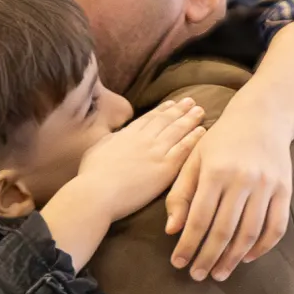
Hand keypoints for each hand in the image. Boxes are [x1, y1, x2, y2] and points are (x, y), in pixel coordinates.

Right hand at [77, 98, 205, 219]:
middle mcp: (143, 139)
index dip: (161, 110)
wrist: (97, 192)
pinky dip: (193, 138)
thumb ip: (109, 141)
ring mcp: (155, 152)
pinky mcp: (165, 168)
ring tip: (200, 111)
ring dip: (190, 119)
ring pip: (177, 130)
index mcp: (126, 135)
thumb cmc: (91, 176)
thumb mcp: (96, 150)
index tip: (171, 103)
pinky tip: (202, 131)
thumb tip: (114, 137)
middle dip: (179, 109)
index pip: (148, 119)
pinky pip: (183, 149)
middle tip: (191, 101)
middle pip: (165, 120)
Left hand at [165, 111, 291, 281]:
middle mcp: (243, 179)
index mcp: (216, 171)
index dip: (188, 244)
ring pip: (250, 233)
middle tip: (197, 276)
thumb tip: (172, 231)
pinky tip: (246, 258)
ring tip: (219, 273)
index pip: (199, 218)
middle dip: (208, 257)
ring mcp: (267, 186)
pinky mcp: (285, 190)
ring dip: (233, 258)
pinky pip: (275, 227)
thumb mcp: (194, 160)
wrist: (261, 118)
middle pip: (224, 230)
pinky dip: (262, 247)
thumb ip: (180, 194)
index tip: (178, 263)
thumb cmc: (219, 141)